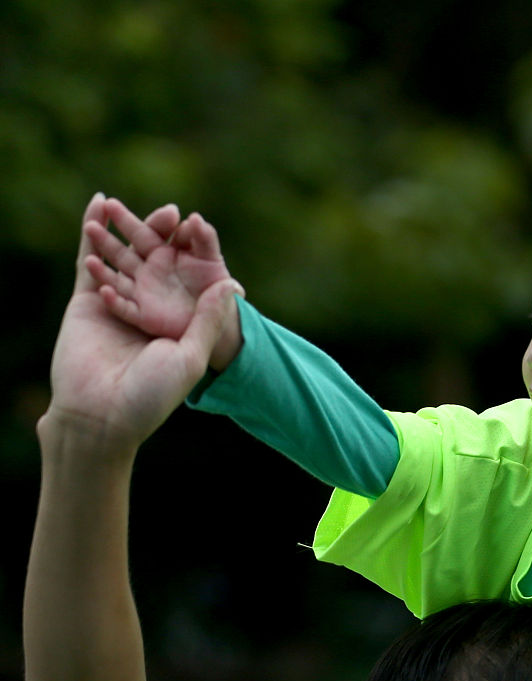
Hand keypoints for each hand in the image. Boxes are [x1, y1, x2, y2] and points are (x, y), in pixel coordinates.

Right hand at [46, 193, 240, 452]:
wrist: (102, 417)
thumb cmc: (151, 396)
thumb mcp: (190, 356)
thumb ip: (208, 320)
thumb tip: (233, 286)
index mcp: (173, 326)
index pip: (184, 282)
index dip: (189, 256)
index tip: (198, 228)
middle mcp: (144, 314)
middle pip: (152, 266)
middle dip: (158, 238)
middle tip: (171, 210)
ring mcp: (114, 307)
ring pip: (119, 259)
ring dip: (122, 231)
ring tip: (127, 202)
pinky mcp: (85, 304)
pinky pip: (89, 262)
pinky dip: (91, 235)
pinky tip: (96, 207)